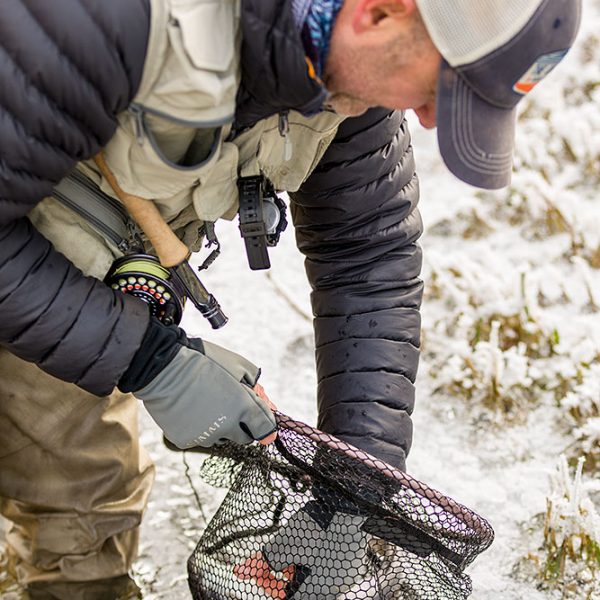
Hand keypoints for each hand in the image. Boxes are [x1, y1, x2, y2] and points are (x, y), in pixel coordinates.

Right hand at [120, 319, 276, 447]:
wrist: (164, 367)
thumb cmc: (203, 361)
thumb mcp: (239, 365)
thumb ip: (257, 387)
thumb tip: (268, 404)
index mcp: (243, 408)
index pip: (266, 430)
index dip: (266, 426)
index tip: (263, 424)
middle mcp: (227, 426)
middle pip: (245, 438)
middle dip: (243, 425)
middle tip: (231, 406)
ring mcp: (205, 435)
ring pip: (221, 437)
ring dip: (220, 425)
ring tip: (206, 402)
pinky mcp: (186, 440)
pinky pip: (199, 437)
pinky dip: (199, 427)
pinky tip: (191, 408)